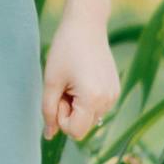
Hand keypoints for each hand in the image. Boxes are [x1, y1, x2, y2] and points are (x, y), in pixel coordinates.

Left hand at [42, 13, 120, 135]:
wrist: (86, 27)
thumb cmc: (64, 51)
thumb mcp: (51, 82)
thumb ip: (48, 110)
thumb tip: (49, 136)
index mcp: (93, 99)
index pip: (75, 132)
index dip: (60, 118)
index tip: (58, 96)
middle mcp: (109, 101)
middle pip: (82, 126)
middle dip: (68, 112)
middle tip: (63, 86)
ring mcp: (114, 96)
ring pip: (89, 117)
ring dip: (76, 105)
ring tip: (72, 81)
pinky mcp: (115, 90)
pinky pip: (96, 107)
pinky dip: (85, 99)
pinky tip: (81, 78)